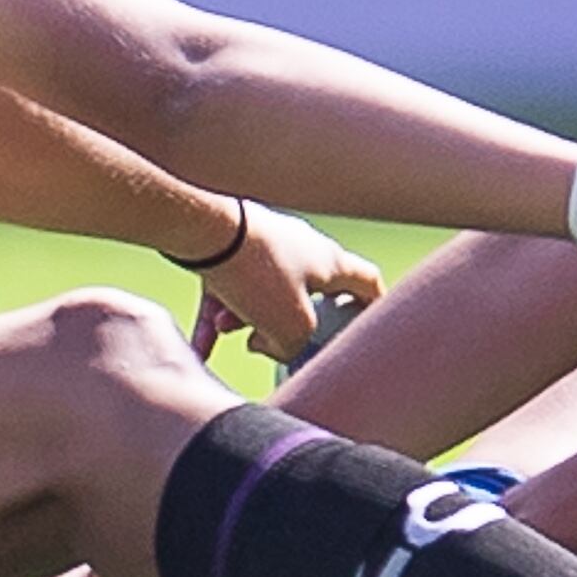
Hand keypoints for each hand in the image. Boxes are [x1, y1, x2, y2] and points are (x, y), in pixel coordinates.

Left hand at [195, 205, 384, 365]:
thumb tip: (273, 344)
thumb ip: (294, 346)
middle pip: (306, 296)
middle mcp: (302, 249)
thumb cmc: (257, 271)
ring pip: (263, 294)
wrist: (204, 230)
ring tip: (225, 328)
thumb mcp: (291, 326)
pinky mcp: (231, 248)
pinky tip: (202, 344)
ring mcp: (265, 246)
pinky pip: (229, 290)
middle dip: (286, 325)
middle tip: (271, 342)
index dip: (374, 305)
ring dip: (246, 318)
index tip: (371, 322)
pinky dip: (219, 315)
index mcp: (330, 263)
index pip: (367, 282)